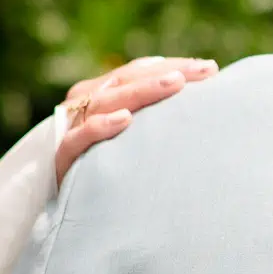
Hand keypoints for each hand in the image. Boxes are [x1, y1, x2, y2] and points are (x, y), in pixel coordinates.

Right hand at [56, 56, 217, 183]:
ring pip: (106, 101)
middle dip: (166, 73)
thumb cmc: (110, 166)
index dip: (172, 65)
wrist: (72, 208)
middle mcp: (85, 104)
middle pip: (125, 81)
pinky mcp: (63, 157)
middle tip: (203, 70)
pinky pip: (78, 138)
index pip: (137, 72)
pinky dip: (100, 126)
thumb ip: (154, 114)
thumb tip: (203, 94)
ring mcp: (72, 128)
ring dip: (141, 91)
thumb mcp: (133, 136)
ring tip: (174, 84)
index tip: (210, 69)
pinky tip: (125, 119)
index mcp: (102, 93)